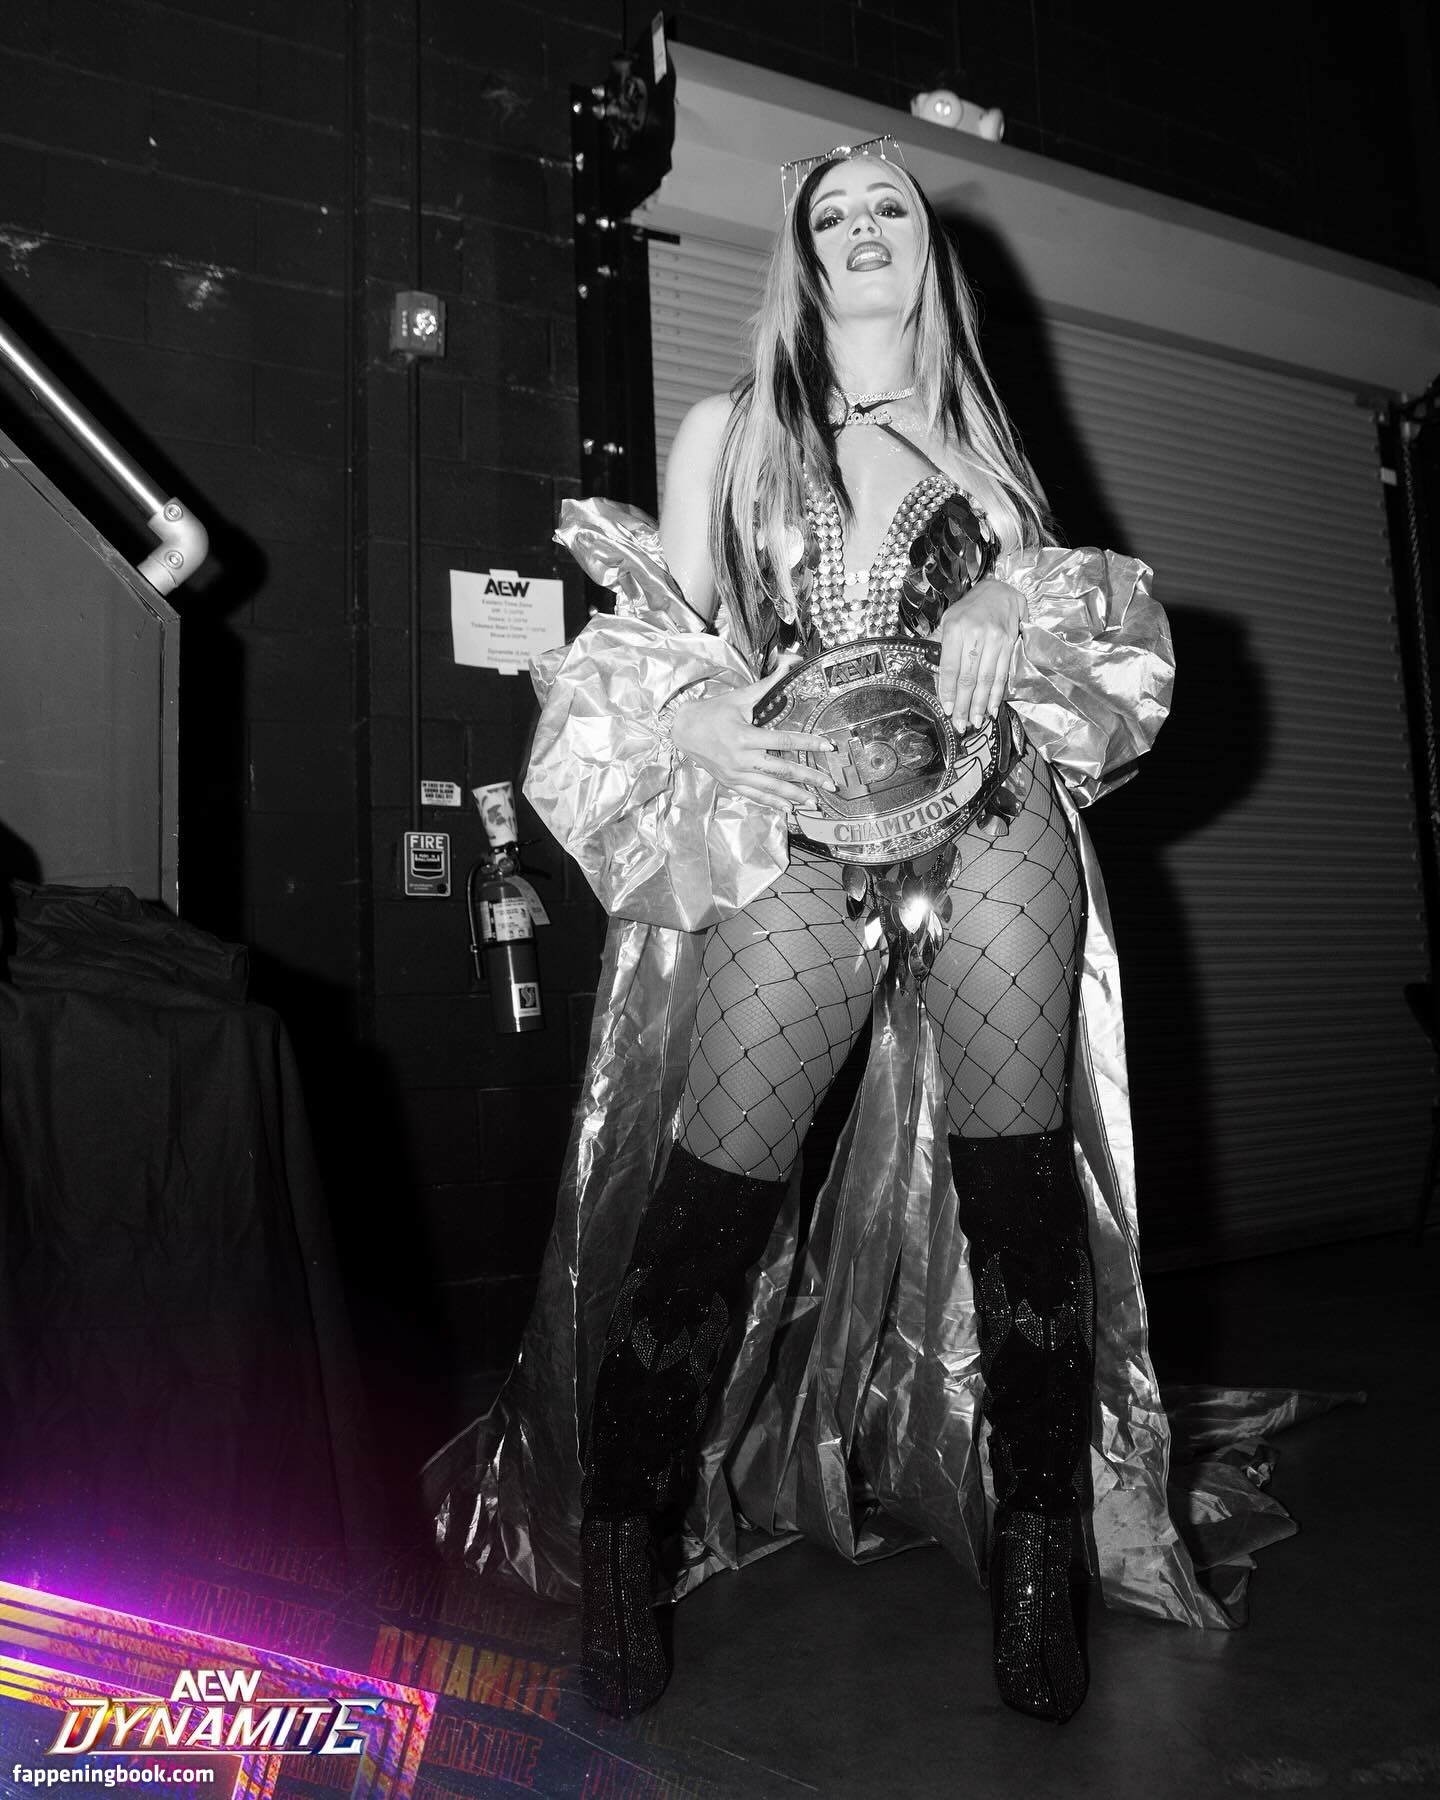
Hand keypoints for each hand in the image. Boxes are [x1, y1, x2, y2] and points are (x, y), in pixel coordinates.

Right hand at [670, 669, 837, 812]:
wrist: (683, 730)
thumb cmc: (712, 711)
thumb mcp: (740, 697)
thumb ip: (768, 684)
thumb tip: (789, 663)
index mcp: (745, 737)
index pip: (783, 742)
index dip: (808, 744)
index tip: (827, 747)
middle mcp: (741, 759)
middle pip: (781, 770)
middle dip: (808, 778)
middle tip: (829, 784)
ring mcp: (736, 774)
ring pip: (770, 788)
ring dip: (794, 795)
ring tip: (814, 801)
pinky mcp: (730, 782)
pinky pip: (754, 796)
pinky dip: (772, 803)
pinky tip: (788, 808)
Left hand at [934, 577, 1023, 728]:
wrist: (1001, 591)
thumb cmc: (970, 608)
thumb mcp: (949, 619)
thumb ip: (939, 644)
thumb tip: (933, 671)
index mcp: (955, 629)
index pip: (950, 667)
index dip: (947, 691)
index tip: (946, 709)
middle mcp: (975, 635)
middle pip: (968, 677)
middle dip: (963, 705)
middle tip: (960, 724)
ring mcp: (995, 640)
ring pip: (986, 679)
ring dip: (980, 704)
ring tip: (975, 722)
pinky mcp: (1009, 644)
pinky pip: (1002, 674)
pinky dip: (996, 694)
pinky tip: (991, 708)